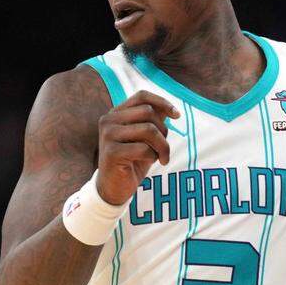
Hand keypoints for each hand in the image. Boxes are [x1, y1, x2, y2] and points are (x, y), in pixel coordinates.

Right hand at [96, 90, 179, 204]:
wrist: (114, 188)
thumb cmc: (132, 161)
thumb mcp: (145, 138)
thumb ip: (153, 121)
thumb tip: (170, 109)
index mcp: (116, 113)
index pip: (142, 96)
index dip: (162, 102)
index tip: (177, 115)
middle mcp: (109, 120)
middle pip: (148, 112)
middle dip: (164, 130)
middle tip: (164, 148)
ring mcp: (108, 135)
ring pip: (148, 129)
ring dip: (162, 145)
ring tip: (162, 157)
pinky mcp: (112, 152)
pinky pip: (143, 148)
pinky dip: (153, 156)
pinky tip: (150, 163)